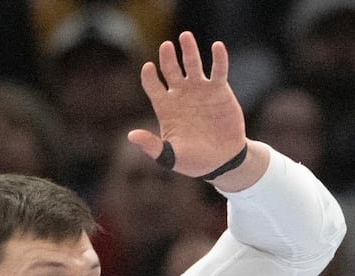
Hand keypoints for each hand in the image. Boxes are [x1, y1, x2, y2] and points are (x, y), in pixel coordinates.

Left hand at [127, 32, 246, 178]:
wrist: (223, 161)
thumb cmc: (195, 161)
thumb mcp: (171, 157)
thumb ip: (152, 146)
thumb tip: (131, 136)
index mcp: (166, 106)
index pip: (152, 84)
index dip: (149, 76)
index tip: (149, 69)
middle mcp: (181, 94)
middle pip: (170, 68)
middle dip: (167, 57)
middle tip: (166, 47)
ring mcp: (200, 89)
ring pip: (192, 63)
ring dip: (189, 50)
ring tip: (185, 36)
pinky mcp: (219, 90)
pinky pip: (218, 70)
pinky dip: (218, 58)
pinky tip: (217, 46)